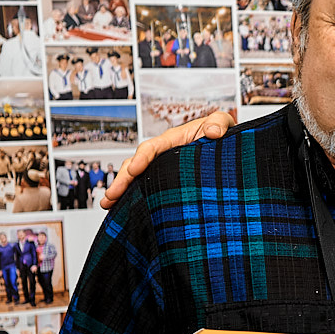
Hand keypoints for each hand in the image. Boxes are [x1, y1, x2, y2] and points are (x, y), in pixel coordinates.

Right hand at [100, 111, 235, 207]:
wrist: (226, 149)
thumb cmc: (221, 133)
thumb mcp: (222, 122)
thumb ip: (219, 123)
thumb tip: (213, 132)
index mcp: (173, 139)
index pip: (152, 147)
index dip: (142, 158)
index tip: (134, 171)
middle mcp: (163, 154)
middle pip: (136, 164)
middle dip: (122, 180)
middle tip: (110, 196)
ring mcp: (163, 169)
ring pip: (137, 178)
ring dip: (122, 191)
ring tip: (107, 205)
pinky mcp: (167, 182)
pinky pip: (148, 189)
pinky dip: (135, 198)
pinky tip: (124, 211)